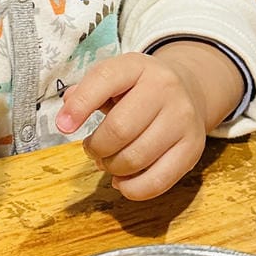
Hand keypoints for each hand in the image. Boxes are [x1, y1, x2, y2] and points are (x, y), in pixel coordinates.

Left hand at [55, 44, 238, 199]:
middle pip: (119, 130)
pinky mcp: (192, 148)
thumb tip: (67, 110)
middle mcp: (165, 88)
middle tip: (93, 149)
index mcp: (138, 66)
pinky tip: (123, 180)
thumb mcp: (115, 77)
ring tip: (109, 161)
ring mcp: (182, 119)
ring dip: (112, 168)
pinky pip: (157, 181)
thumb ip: (87, 91)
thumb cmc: (140, 89)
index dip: (79, 106)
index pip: (104, 80)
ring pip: (135, 159)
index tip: (63, 126)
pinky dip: (132, 189)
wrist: (190, 91)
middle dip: (96, 148)